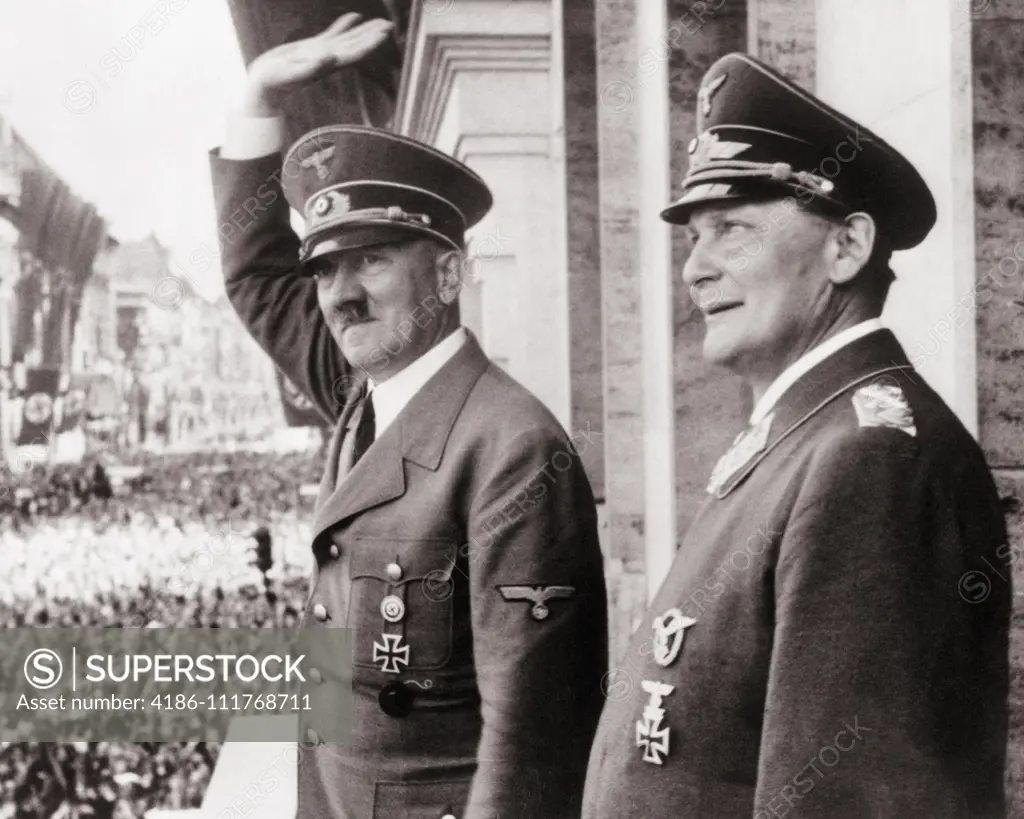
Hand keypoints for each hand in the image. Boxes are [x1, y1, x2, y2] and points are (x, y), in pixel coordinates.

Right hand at [242, 13, 393, 115]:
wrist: (263, 88)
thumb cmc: (273, 84)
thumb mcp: (290, 74)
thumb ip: (310, 68)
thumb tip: (330, 58)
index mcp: (327, 65)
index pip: (354, 53)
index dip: (369, 44)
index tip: (384, 34)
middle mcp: (329, 59)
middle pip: (356, 45)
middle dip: (373, 36)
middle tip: (389, 24)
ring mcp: (322, 53)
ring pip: (348, 38)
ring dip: (364, 30)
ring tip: (380, 20)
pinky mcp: (312, 48)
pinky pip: (332, 34)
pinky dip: (344, 24)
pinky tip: (354, 16)